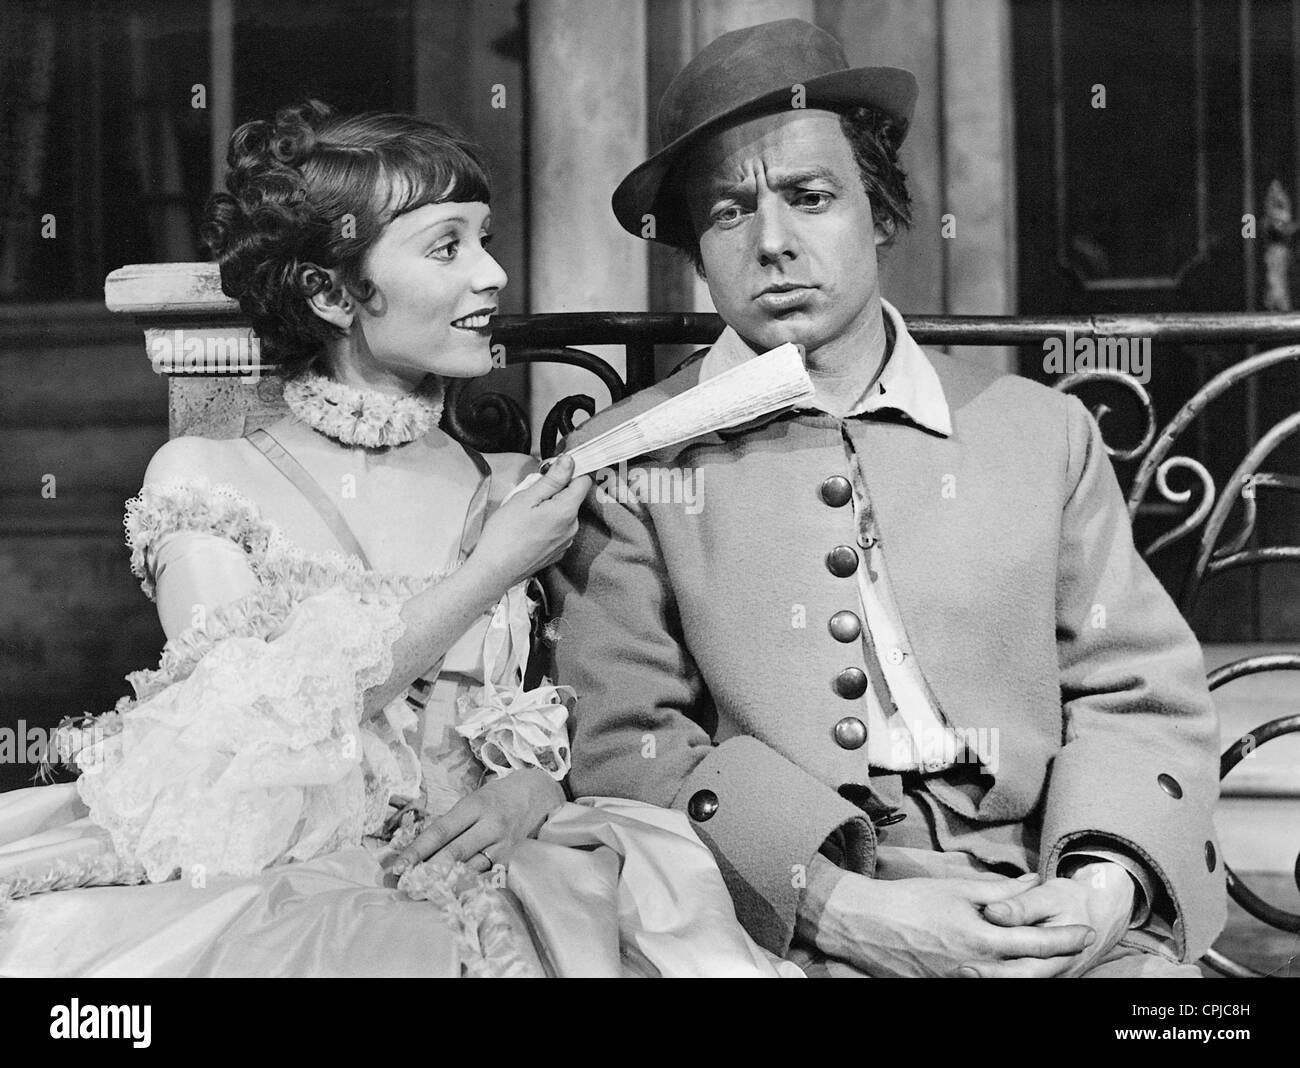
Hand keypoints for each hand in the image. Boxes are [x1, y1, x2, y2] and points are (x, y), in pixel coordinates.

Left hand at [387, 768, 564, 877]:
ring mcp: (503, 844)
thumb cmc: (499, 796)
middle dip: (425, 870)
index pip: (440, 831)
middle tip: (402, 885)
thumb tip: (419, 848)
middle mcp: (490, 825)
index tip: (397, 867)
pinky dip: (466, 884)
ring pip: (469, 868)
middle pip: (453, 853)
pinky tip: (450, 892)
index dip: (417, 851)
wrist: (541, 794)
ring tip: (420, 891)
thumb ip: (452, 822)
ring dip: (443, 881)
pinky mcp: (512, 859)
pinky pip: (485, 875)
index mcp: (475, 806)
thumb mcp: (474, 799)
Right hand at [464, 454, 592, 590]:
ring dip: (551, 508)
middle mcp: (572, 528)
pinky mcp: (557, 552)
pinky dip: (548, 524)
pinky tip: (529, 529)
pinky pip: (558, 530)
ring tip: (526, 514)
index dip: (571, 471)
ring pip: (565, 514)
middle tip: (531, 494)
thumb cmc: (505, 534)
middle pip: (573, 498)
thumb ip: (552, 479)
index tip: (552, 470)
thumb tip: (569, 462)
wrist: (494, 570)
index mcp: (567, 511)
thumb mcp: (526, 498)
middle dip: (556, 491)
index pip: (584, 481)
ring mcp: (566, 542)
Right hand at [811, 867, 1096, 976]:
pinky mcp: (948, 987)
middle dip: (1059, 960)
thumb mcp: (958, 889)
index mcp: (980, 940)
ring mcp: (962, 982)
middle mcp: (976, 969)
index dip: (1064, 938)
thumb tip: (1034, 883)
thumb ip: (1000, 890)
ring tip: (1052, 958)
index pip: (1036, 943)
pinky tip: (1013, 965)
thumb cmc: (910, 901)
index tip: (1085, 931)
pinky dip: (1007, 976)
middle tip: (1078, 947)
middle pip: (1032, 972)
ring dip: (1035, 972)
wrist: (866, 924)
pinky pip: (989, 984)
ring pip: (1012, 983)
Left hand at [966, 861, 1133, 976]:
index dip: (993, 971)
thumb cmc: (1071, 900)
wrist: (1101, 910)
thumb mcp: (1048, 896)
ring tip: (961, 971)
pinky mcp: (1044, 971)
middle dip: (987, 977)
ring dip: (993, 976)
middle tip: (959, 971)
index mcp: (1058, 956)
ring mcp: (1052, 974)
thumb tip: (993, 912)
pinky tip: (979, 966)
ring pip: (1019, 980)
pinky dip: (1001, 971)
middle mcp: (1056, 972)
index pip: (1022, 971)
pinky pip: (1022, 975)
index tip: (964, 965)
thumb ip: (1021, 906)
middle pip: (1017, 980)